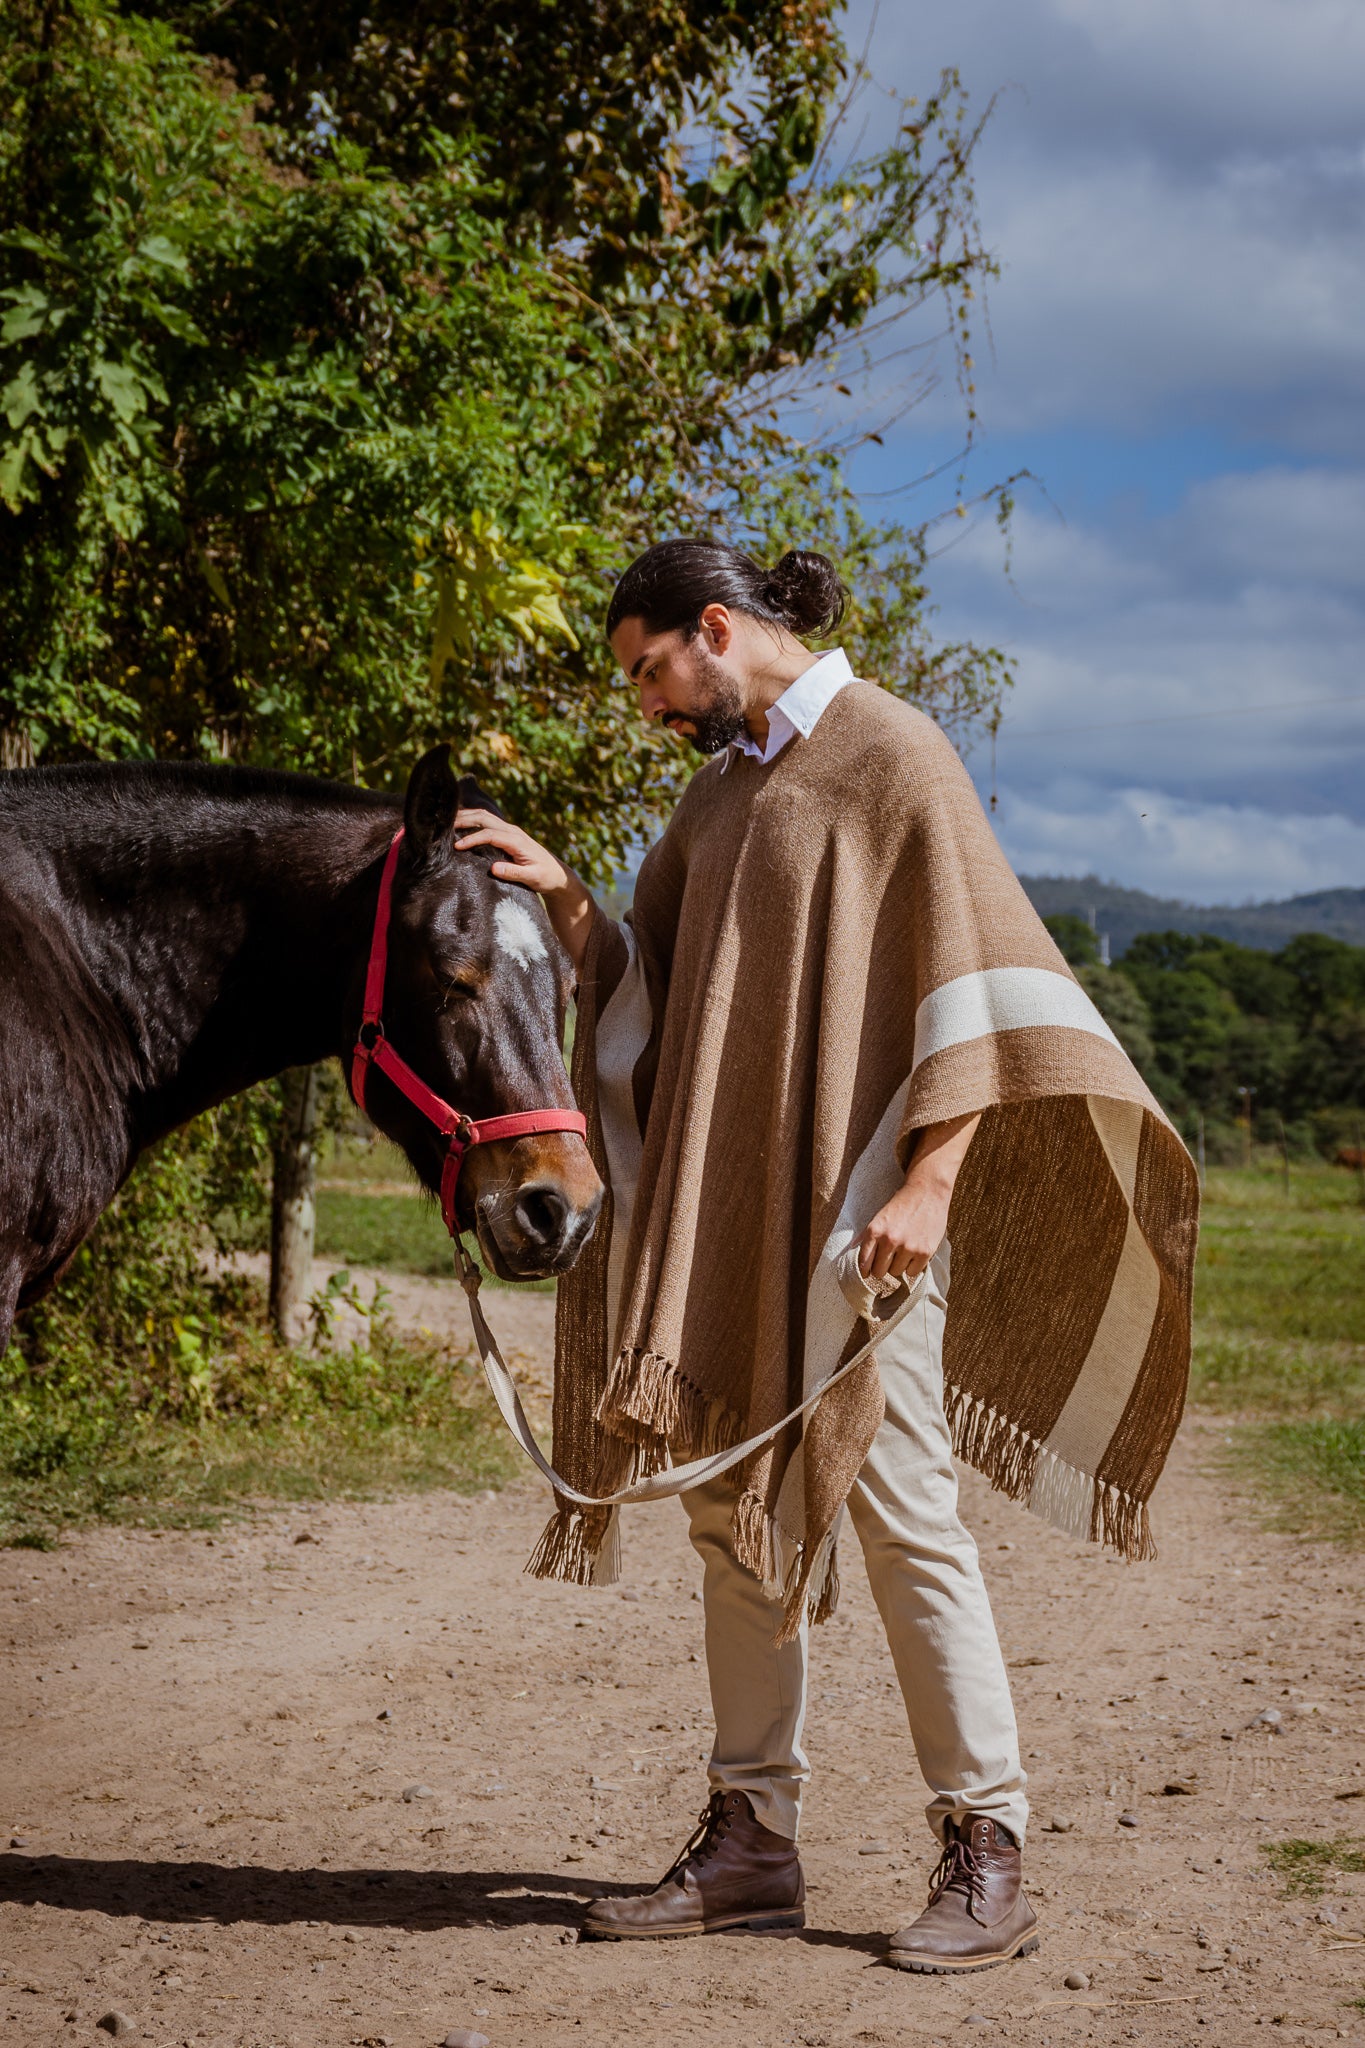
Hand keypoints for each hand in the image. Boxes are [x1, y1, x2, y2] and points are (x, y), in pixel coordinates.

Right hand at [452, 809, 568, 893]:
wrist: (556, 873)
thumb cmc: (545, 877)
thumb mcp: (532, 878)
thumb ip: (514, 873)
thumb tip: (493, 868)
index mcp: (517, 841)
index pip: (490, 834)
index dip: (472, 839)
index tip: (457, 847)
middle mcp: (512, 831)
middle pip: (484, 818)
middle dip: (464, 819)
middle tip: (444, 825)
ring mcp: (509, 830)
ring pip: (484, 816)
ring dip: (466, 816)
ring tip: (447, 821)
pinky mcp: (506, 833)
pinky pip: (487, 821)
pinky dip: (472, 819)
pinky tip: (459, 824)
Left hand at [857, 1177, 950, 1284]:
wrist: (927, 1192)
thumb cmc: (901, 1204)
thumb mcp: (879, 1216)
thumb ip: (866, 1235)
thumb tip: (851, 1249)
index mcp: (875, 1231)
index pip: (863, 1263)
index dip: (865, 1270)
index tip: (868, 1272)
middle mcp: (890, 1240)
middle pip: (879, 1272)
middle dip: (882, 1267)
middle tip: (889, 1258)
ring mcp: (908, 1247)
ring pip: (896, 1272)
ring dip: (899, 1265)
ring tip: (904, 1250)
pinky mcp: (925, 1252)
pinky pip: (912, 1272)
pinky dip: (913, 1266)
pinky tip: (915, 1252)